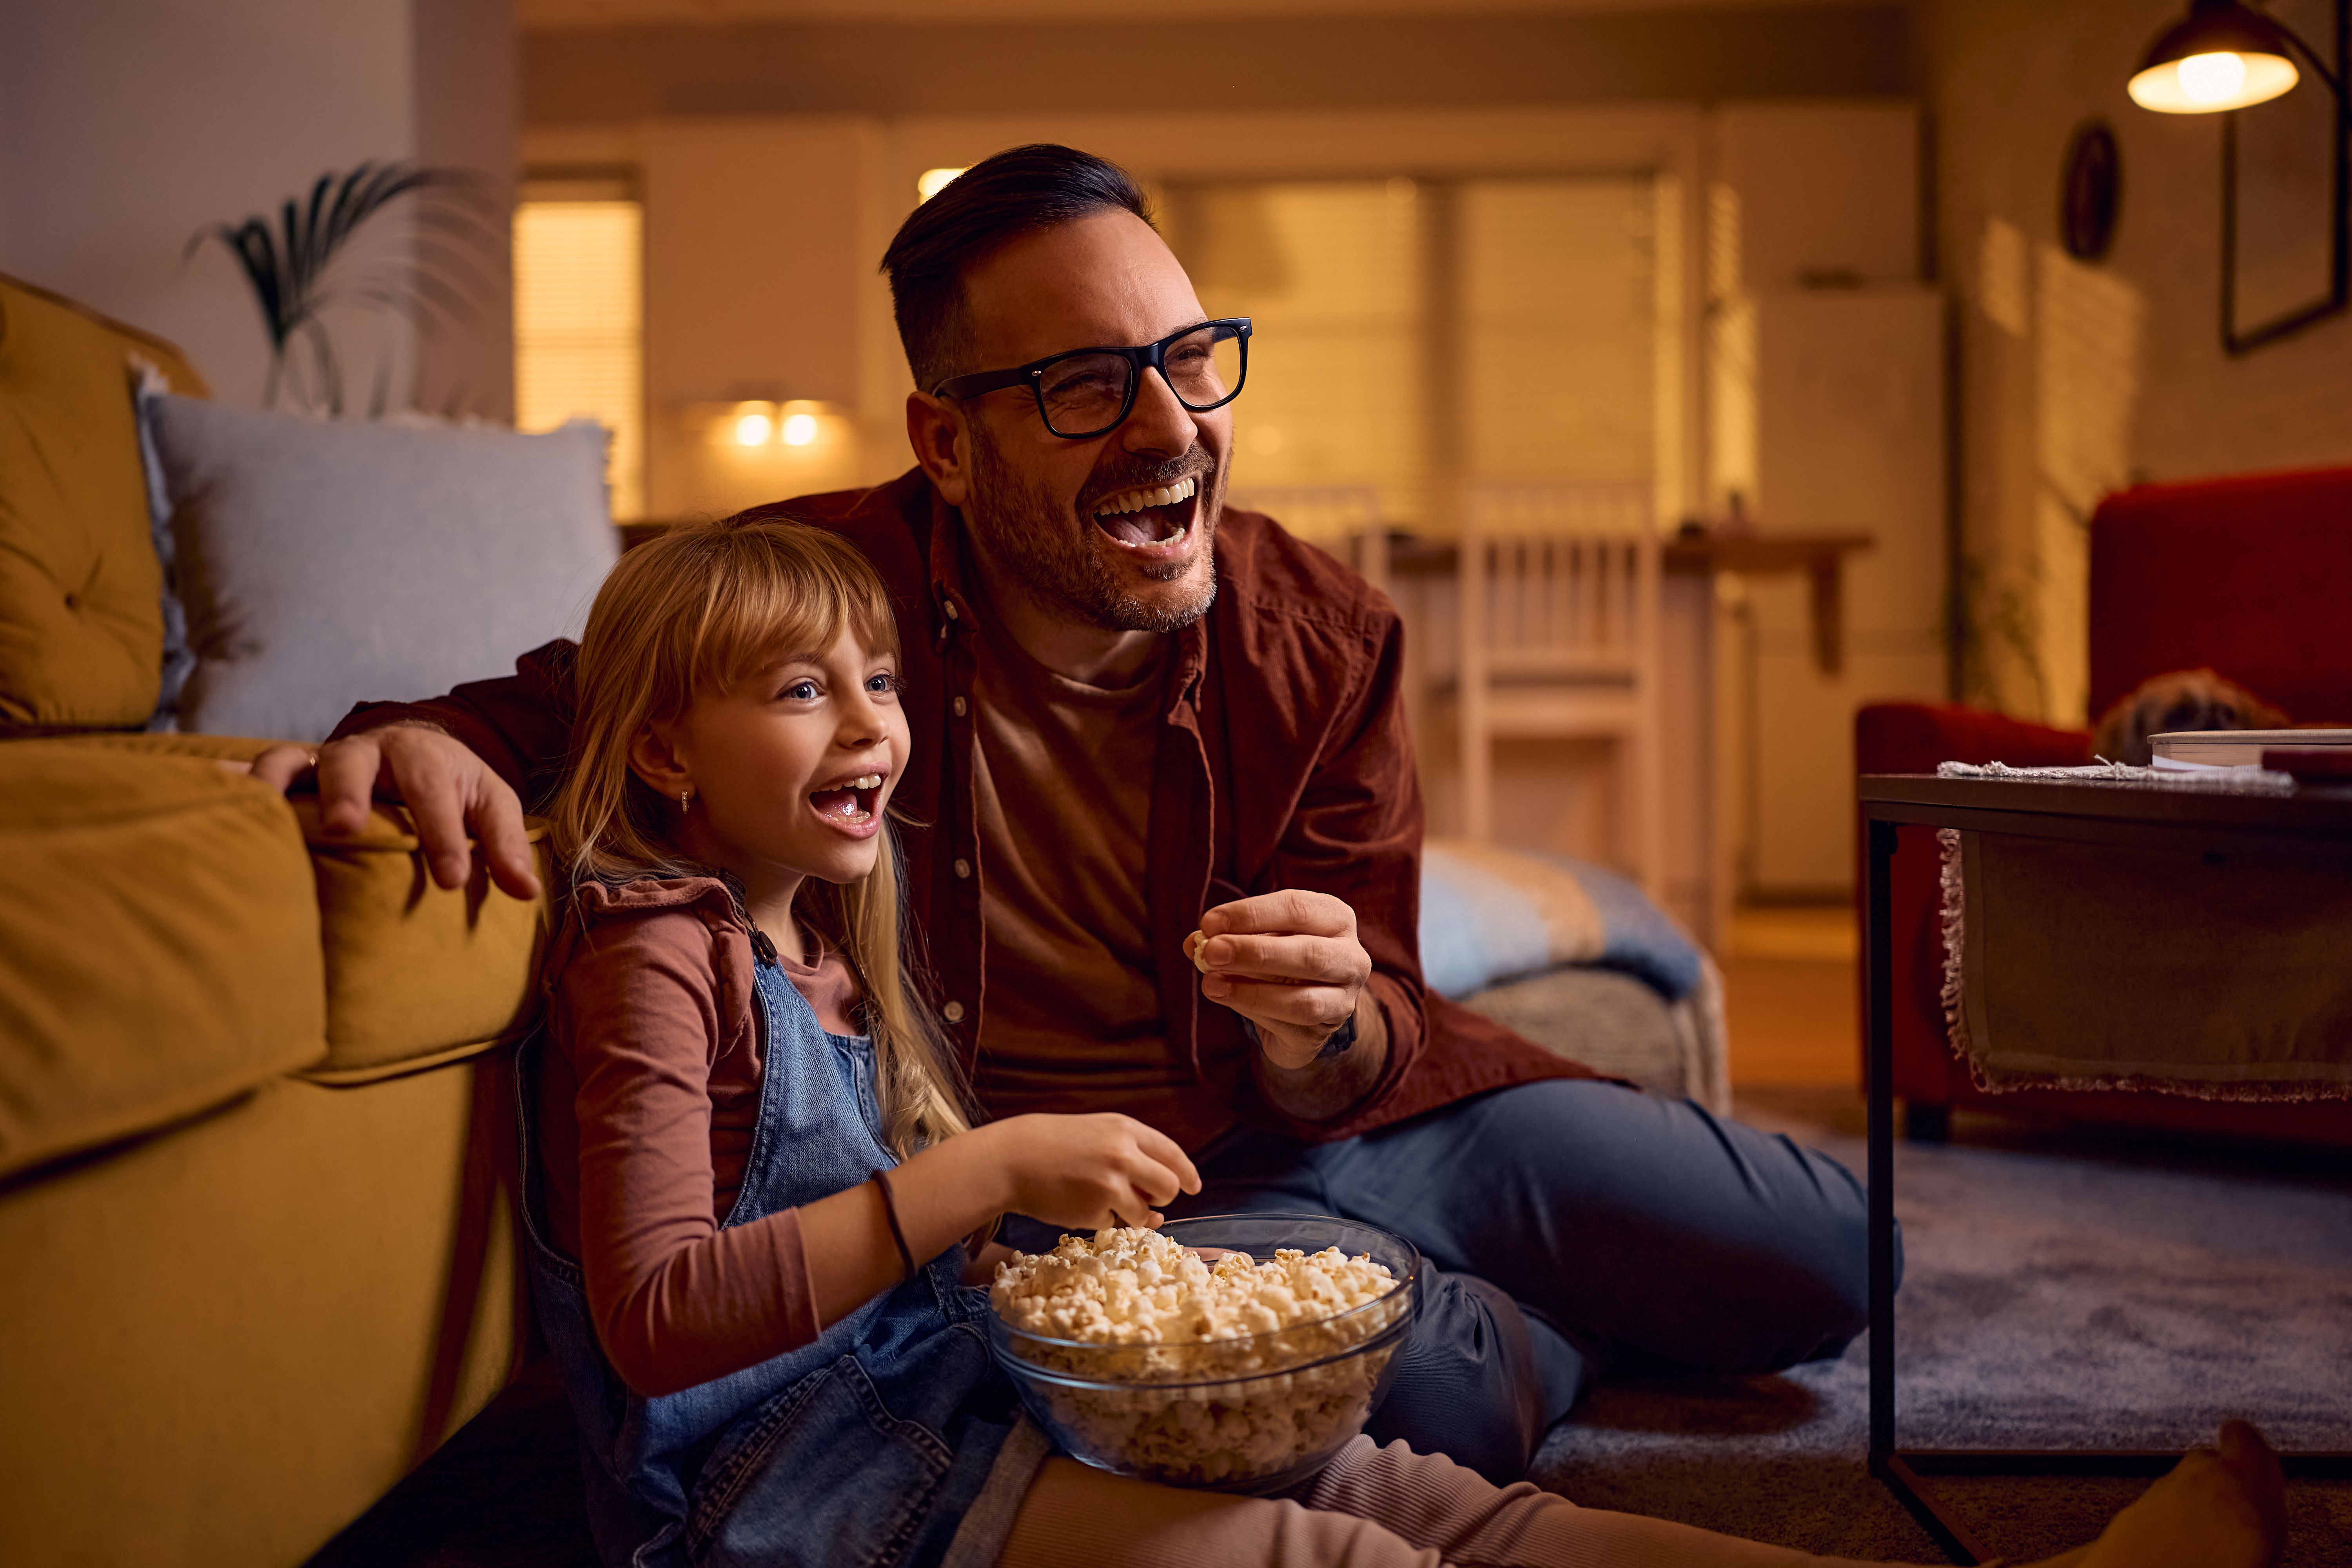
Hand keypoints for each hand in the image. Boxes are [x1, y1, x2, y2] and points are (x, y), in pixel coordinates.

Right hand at [251, 725, 540, 897]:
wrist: (419, 751)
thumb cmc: (457, 787)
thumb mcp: (491, 806)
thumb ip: (506, 846)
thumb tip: (528, 892)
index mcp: (424, 755)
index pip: (434, 791)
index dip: (442, 834)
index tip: (450, 879)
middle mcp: (369, 752)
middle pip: (352, 761)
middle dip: (348, 792)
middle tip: (346, 830)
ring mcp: (324, 762)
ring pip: (292, 761)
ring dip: (278, 786)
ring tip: (265, 816)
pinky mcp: (293, 778)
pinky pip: (258, 775)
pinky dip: (237, 785)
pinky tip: (217, 805)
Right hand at [986, 1114, 1201, 1231]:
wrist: (1011, 1159)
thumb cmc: (1055, 1144)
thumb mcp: (1098, 1133)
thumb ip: (1132, 1157)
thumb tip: (1160, 1207)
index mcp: (1125, 1130)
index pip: (1172, 1154)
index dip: (1186, 1173)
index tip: (1193, 1186)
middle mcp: (1123, 1155)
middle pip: (1169, 1187)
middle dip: (1163, 1198)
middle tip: (1147, 1198)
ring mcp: (1109, 1185)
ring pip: (1145, 1213)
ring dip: (1132, 1214)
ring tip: (1103, 1199)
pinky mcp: (1093, 1211)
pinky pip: (1113, 1224)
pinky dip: (1101, 1220)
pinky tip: (1078, 1203)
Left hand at [1186, 890, 1371, 1069]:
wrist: (1301, 1010)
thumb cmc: (1277, 960)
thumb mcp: (1254, 939)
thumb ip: (1227, 937)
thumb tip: (1193, 942)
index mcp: (1334, 918)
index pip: (1296, 908)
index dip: (1250, 914)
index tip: (1208, 923)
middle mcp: (1350, 957)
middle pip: (1308, 953)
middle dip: (1254, 952)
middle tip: (1211, 951)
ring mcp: (1344, 999)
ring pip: (1304, 1000)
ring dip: (1251, 991)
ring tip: (1210, 983)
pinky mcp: (1326, 1032)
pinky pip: (1292, 1027)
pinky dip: (1255, 1011)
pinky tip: (1226, 999)